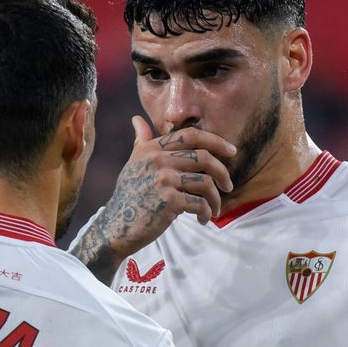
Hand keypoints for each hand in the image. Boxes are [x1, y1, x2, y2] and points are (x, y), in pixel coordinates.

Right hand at [72, 118, 235, 278]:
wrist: (116, 227)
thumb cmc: (128, 196)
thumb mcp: (133, 165)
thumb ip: (141, 142)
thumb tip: (136, 119)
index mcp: (152, 149)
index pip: (191, 135)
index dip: (216, 141)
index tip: (232, 151)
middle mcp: (157, 160)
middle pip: (204, 158)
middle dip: (222, 173)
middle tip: (228, 186)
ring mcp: (163, 180)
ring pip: (205, 183)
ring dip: (215, 199)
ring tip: (214, 210)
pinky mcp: (169, 201)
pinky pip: (199, 204)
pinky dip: (206, 213)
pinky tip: (202, 219)